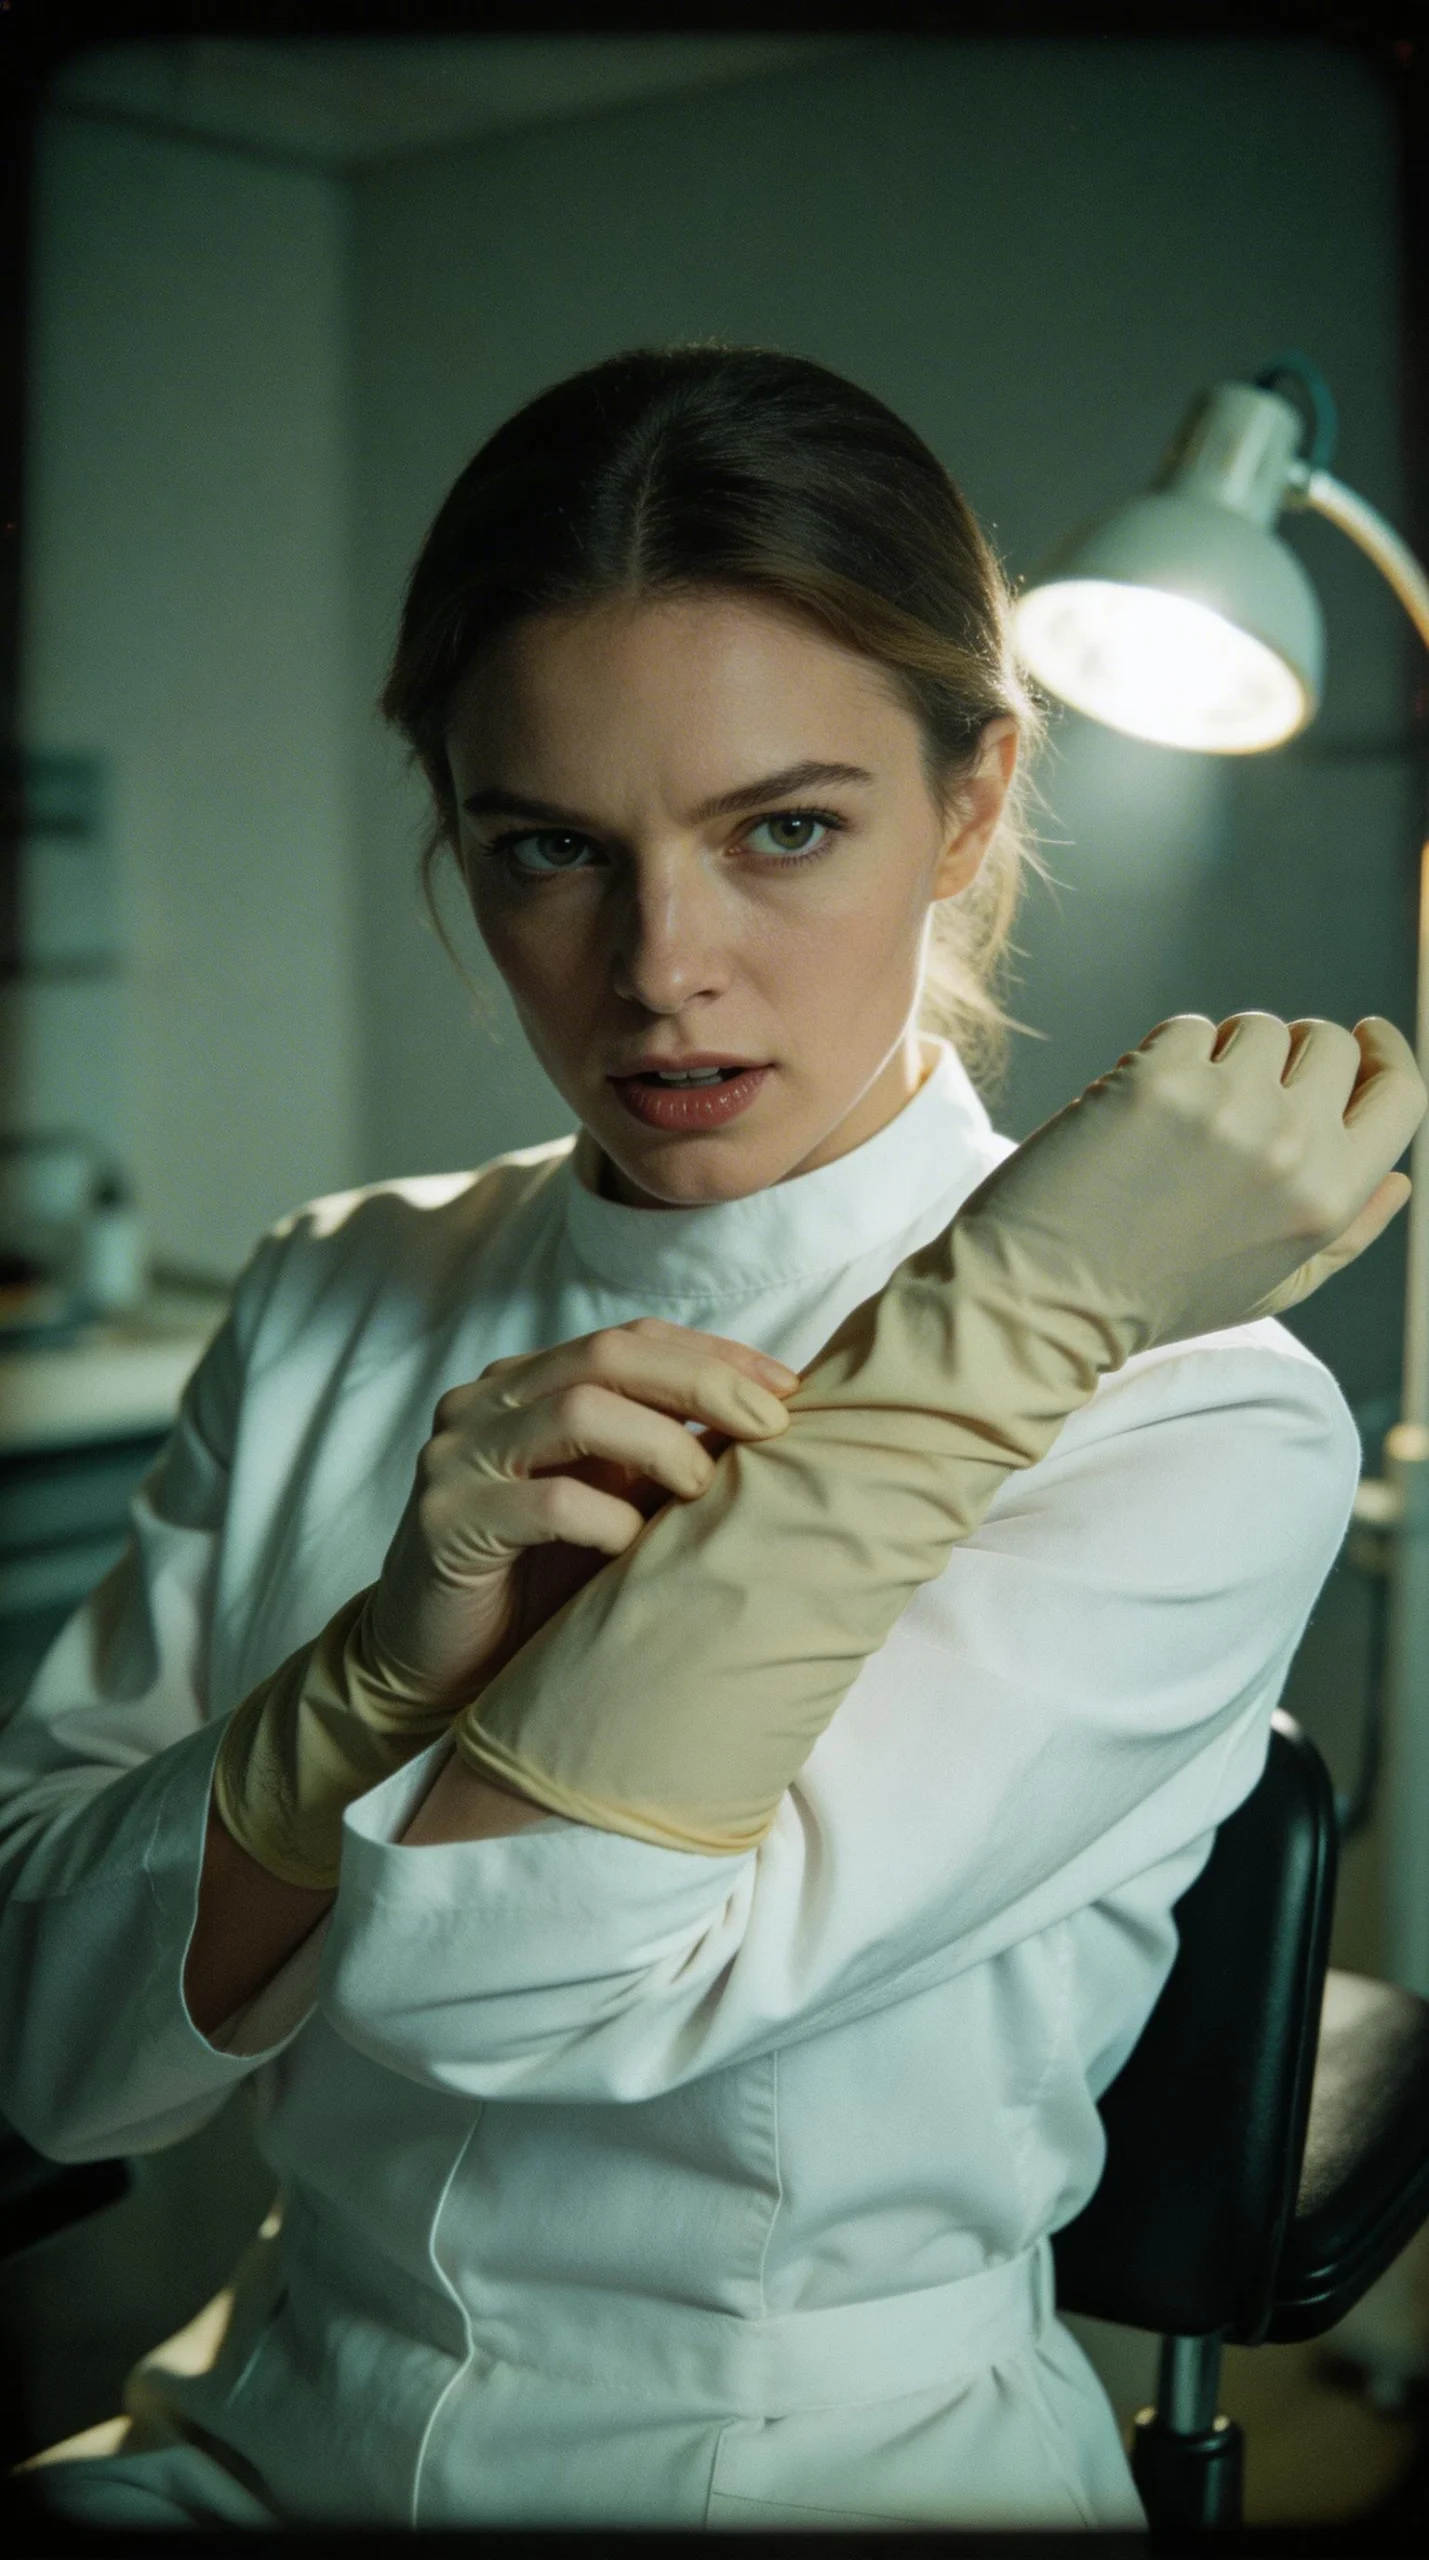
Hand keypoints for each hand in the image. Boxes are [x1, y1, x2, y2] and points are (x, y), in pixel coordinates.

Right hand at [364, 1320, 797, 1708]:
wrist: (436, 1666)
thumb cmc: (539, 1583)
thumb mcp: (612, 1505)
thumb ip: (662, 1458)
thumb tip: (771, 1423)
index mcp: (527, 1385)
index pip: (631, 1338)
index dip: (714, 1354)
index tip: (788, 1389)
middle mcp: (486, 1402)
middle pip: (608, 1354)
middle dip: (703, 1383)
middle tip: (771, 1426)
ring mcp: (458, 1456)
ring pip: (577, 1410)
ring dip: (662, 1444)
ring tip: (703, 1489)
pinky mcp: (445, 1521)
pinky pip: (546, 1503)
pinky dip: (609, 1520)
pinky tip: (635, 1548)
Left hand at [965, 1012, 1424, 1348]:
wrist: (1042, 1298)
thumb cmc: (1157, 1296)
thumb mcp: (1275, 1283)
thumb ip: (1350, 1231)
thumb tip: (1399, 1178)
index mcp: (1332, 1197)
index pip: (1402, 1091)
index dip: (1387, 1051)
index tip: (1366, 1033)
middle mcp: (1290, 1145)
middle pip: (1331, 1042)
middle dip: (1296, 1051)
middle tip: (1249, 1086)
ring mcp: (1224, 1105)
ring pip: (1258, 1026)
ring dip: (1227, 1053)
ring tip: (1185, 1113)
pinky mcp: (1156, 1078)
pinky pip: (1190, 1028)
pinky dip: (1168, 1056)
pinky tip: (1140, 1109)